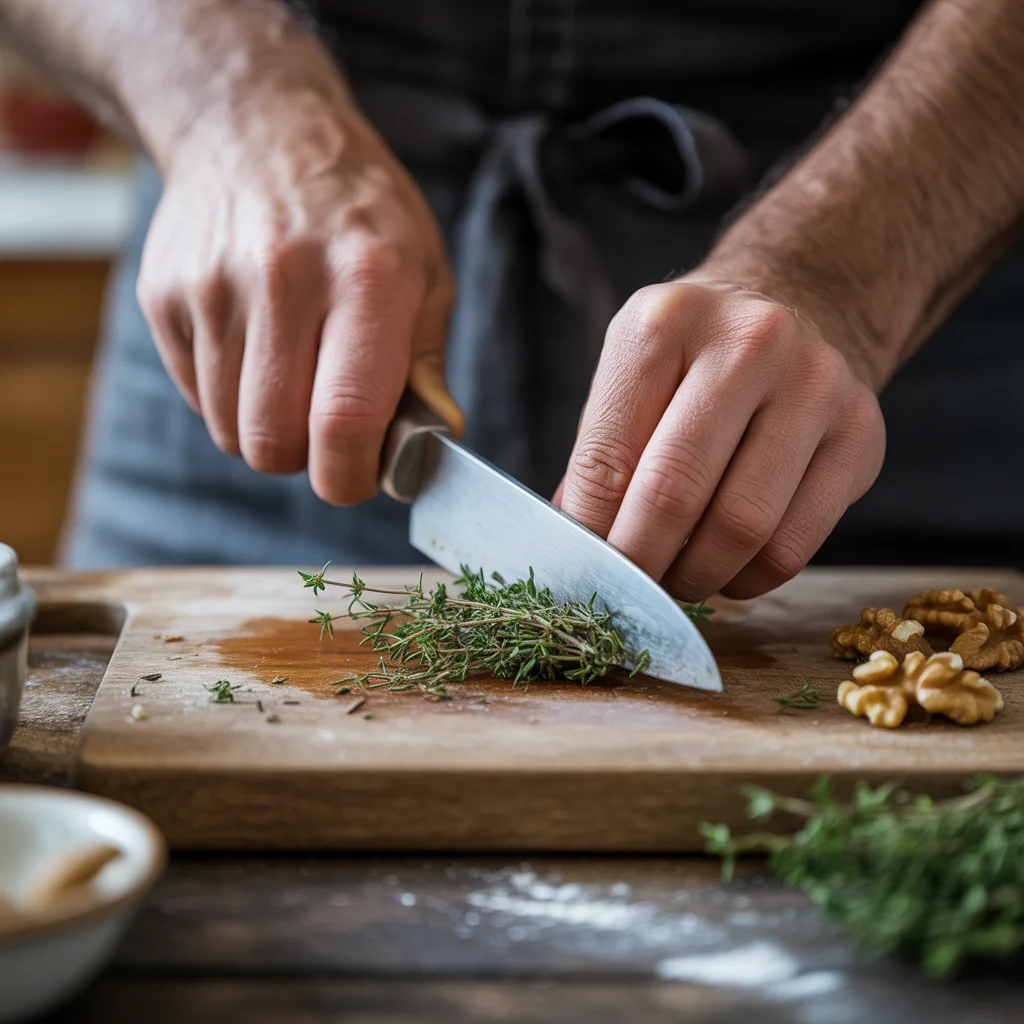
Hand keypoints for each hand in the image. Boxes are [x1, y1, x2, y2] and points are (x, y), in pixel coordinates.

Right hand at [137, 76, 460, 503]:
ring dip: (266, 429)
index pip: (345, 420)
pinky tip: (255, 347)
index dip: (350, 476)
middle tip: (328, 427)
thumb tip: (430, 447)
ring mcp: (212, 287)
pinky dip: (231, 398)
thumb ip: (426, 366)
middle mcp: (283, 279)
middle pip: (274, 442)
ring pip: (230, 431)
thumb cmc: (359, 212)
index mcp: (366, 277)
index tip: (358, 476)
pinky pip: (198, 399)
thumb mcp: (424, 271)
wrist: (256, 129)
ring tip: (294, 376)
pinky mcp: (164, 297)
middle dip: (306, 459)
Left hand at [556, 278, 885, 600]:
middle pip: (675, 491)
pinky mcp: (860, 433)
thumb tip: (580, 549)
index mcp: (666, 323)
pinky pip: (794, 546)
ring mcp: (815, 385)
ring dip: (697, 576)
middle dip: (640, 562)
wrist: (801, 304)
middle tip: (626, 592)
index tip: (584, 569)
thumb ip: (602, 457)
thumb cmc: (696, 358)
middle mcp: (749, 342)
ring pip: (742, 527)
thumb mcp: (633, 375)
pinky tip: (726, 570)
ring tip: (675, 580)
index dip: (590, 532)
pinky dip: (747, 580)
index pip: (608, 457)